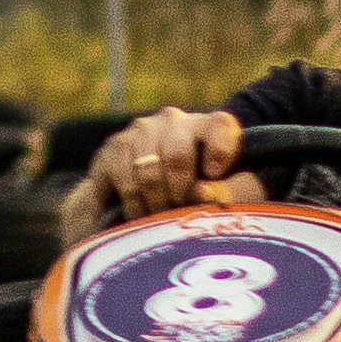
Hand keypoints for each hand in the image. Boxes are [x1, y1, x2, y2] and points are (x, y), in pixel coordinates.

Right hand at [91, 108, 259, 220]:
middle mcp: (174, 120)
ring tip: (159, 221)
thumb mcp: (225, 192)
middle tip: (180, 215)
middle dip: (180, 195)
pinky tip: (138, 217)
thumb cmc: (201, 193)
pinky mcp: (114, 146)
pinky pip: (123, 180)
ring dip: (155, 206)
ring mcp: (141, 130)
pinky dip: (132, 206)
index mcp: (210, 126)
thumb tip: (202, 193)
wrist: (152, 192)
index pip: (219, 128)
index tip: (214, 175)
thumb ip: (226, 192)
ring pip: (148, 173)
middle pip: (177, 156)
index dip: (219, 153)